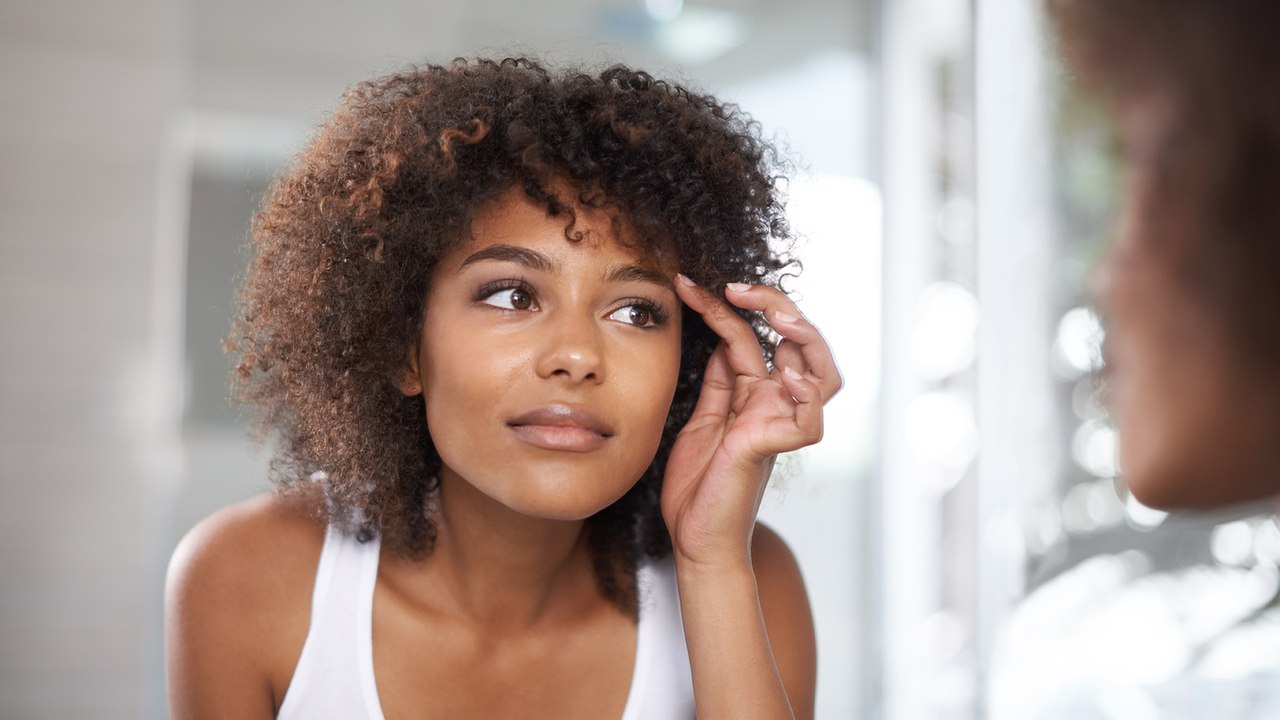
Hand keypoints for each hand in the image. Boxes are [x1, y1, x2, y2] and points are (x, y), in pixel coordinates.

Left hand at [662, 276, 841, 568]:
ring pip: (822, 373)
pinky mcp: (775, 448)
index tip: (688, 284)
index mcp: (753, 394)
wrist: (694, 539)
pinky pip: (809, 419)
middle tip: (738, 287)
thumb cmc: (698, 486)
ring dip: (804, 338)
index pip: (751, 336)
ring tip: (775, 317)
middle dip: (776, 306)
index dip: (725, 306)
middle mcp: (774, 404)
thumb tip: (721, 338)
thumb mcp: (701, 418)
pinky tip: (784, 375)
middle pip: (800, 343)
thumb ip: (718, 381)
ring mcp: (779, 425)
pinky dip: (805, 394)